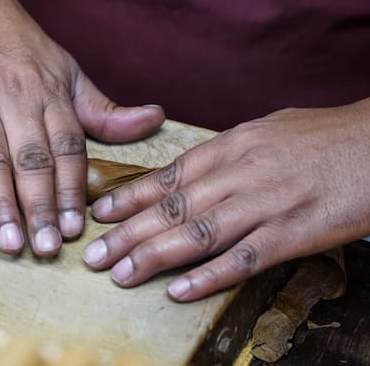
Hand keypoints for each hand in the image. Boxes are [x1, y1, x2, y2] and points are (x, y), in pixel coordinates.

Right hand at [0, 0, 163, 256]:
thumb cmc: (14, 42)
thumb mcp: (66, 67)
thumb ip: (102, 107)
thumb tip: (154, 120)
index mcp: (50, 93)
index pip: (67, 148)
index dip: (72, 190)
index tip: (77, 229)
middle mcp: (15, 99)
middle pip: (32, 159)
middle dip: (41, 206)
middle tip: (47, 249)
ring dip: (0, 202)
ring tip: (8, 242)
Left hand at [82, 99, 369, 300]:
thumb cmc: (325, 136)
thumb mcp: (268, 130)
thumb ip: (228, 151)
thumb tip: (194, 168)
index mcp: (232, 146)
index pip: (169, 175)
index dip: (130, 197)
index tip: (99, 214)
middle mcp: (241, 173)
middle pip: (173, 207)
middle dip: (128, 233)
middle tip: (94, 254)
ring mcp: (267, 204)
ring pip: (198, 233)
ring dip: (154, 257)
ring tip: (120, 274)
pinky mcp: (295, 233)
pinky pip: (245, 259)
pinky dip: (210, 276)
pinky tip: (180, 290)